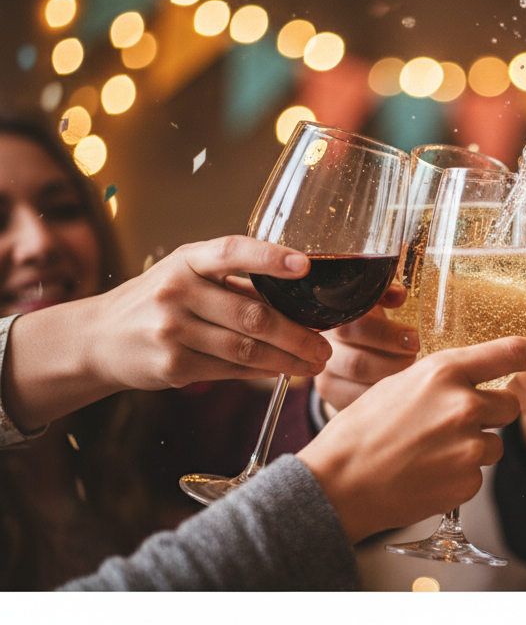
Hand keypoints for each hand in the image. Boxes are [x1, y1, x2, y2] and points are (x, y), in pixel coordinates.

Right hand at [4, 236, 332, 431]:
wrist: (100, 338)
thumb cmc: (159, 299)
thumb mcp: (188, 275)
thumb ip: (235, 282)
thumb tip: (299, 297)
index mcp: (188, 260)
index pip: (233, 251)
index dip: (270, 257)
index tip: (305, 264)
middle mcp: (178, 291)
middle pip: (252, 316)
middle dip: (297, 335)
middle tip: (325, 345)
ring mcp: (173, 330)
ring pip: (246, 349)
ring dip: (287, 360)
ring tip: (313, 364)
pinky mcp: (173, 365)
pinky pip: (230, 370)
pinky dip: (261, 373)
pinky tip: (282, 372)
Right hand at [299, 336, 525, 542]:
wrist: (339, 484)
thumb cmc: (361, 432)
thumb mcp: (400, 384)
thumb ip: (442, 380)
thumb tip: (472, 379)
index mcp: (445, 372)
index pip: (509, 353)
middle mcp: (464, 405)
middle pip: (510, 406)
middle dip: (492, 414)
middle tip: (456, 423)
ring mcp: (469, 447)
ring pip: (495, 443)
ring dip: (474, 447)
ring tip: (430, 452)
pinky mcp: (468, 483)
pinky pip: (478, 474)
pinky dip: (460, 474)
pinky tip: (427, 473)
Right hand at [314, 283, 417, 415]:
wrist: (348, 348)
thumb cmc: (369, 320)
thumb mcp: (374, 303)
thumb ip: (385, 294)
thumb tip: (399, 295)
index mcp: (333, 317)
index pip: (354, 327)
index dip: (385, 335)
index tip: (414, 339)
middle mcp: (321, 347)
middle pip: (357, 363)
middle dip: (395, 363)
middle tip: (418, 360)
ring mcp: (323, 376)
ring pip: (358, 389)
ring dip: (392, 384)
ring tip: (415, 376)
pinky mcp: (332, 398)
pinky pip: (359, 405)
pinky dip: (385, 401)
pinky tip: (403, 394)